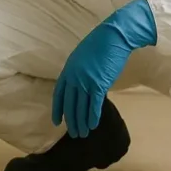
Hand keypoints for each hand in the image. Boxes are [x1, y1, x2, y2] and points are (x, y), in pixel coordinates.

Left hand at [52, 0, 157, 137]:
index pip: (59, 94)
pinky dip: (93, 117)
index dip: (58, 109)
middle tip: (73, 133)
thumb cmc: (100, 44)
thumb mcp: (82, 57)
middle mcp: (74, 78)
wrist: (114, 36)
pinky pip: (94, 105)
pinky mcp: (99, 84)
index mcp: (68, 70)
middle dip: (71, 120)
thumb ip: (78, 72)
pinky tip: (93, 125)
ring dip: (82, 122)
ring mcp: (86, 81)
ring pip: (81, 107)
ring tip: (83, 133)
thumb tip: (81, 86)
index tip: (57, 121)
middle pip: (70, 104)